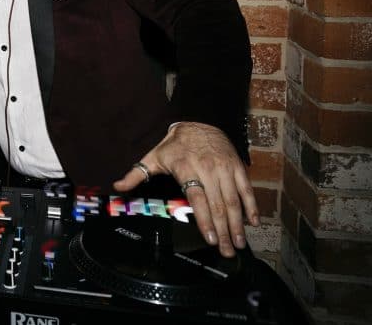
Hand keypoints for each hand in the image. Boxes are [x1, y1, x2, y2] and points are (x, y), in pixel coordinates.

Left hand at [113, 122, 258, 257]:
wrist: (200, 120)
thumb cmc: (175, 144)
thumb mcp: (153, 157)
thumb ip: (136, 175)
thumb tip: (118, 187)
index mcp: (186, 169)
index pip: (197, 198)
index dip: (204, 220)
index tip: (209, 238)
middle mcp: (208, 169)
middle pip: (217, 204)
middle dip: (223, 230)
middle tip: (227, 251)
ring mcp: (225, 168)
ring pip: (233, 200)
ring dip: (238, 223)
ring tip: (239, 242)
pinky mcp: (238, 166)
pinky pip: (246, 189)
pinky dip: (252, 206)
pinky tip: (253, 222)